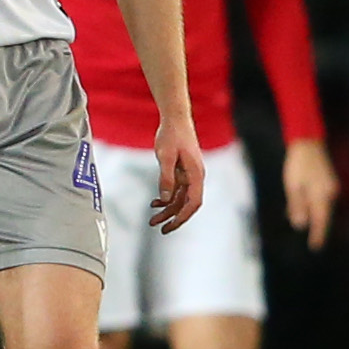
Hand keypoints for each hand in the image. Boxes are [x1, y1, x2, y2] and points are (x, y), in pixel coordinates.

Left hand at [150, 115, 206, 233]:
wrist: (175, 119)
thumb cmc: (171, 135)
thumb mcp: (165, 156)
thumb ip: (166, 177)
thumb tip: (166, 198)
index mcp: (196, 174)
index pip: (193, 202)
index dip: (182, 216)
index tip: (170, 226)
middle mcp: (196, 177)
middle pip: (187, 204)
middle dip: (174, 217)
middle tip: (159, 229)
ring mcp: (190, 175)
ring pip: (181, 198)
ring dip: (168, 210)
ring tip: (152, 220)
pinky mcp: (182, 171)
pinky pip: (177, 190)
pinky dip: (167, 197)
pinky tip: (155, 202)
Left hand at [280, 136, 335, 246]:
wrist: (308, 144)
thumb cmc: (298, 165)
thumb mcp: (293, 187)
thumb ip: (297, 206)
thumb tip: (300, 225)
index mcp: (322, 196)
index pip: (321, 221)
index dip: (318, 235)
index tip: (316, 248)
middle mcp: (330, 193)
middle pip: (322, 215)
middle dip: (316, 227)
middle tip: (312, 242)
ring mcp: (330, 187)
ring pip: (321, 207)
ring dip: (311, 215)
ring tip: (301, 224)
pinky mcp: (327, 182)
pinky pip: (320, 199)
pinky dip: (311, 205)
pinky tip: (301, 207)